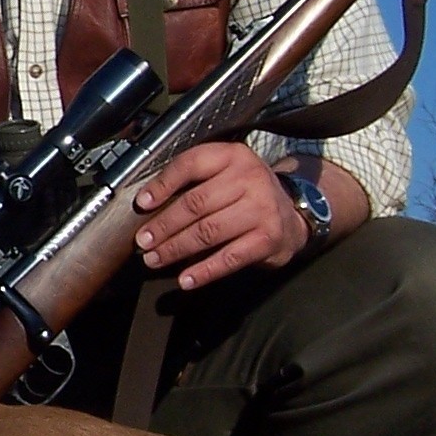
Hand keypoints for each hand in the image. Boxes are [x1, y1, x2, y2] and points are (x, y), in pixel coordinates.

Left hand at [132, 142, 306, 289]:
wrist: (293, 214)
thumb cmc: (246, 193)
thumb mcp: (225, 173)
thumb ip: (193, 181)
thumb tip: (148, 206)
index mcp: (233, 156)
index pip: (190, 164)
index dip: (162, 184)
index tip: (142, 204)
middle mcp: (250, 178)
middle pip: (196, 203)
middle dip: (164, 225)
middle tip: (143, 240)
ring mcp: (262, 209)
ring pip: (208, 231)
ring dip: (176, 249)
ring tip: (155, 259)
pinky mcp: (268, 238)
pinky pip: (229, 257)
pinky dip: (204, 270)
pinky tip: (185, 279)